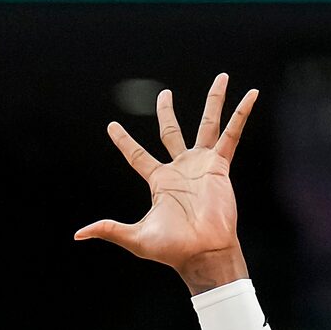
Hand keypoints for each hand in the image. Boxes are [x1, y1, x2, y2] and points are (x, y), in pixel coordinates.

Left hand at [74, 73, 257, 290]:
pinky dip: (242, 114)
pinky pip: (232, 134)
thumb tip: (79, 234)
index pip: (136, 156)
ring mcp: (201, 164)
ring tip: (221, 77)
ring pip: (207, 125)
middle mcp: (180, 168)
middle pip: (171, 131)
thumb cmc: (172, 249)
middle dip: (166, 112)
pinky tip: (251, 94)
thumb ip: (110, 230)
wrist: (203, 252)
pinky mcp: (221, 166)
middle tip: (164, 94)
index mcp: (159, 181)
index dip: (124, 141)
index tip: (111, 126)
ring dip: (214, 101)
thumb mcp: (136, 238)